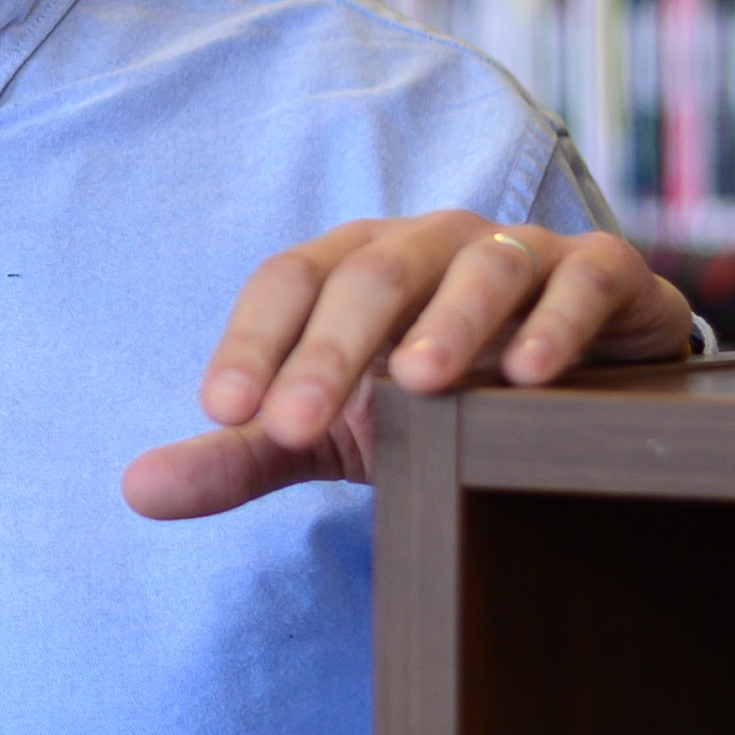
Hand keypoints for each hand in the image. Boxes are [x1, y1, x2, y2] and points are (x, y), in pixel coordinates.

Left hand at [119, 213, 696, 520]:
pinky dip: (556, 321)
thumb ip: (242, 455)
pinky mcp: (599, 275)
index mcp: (349, 264)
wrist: (564, 385)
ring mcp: (517, 251)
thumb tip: (135, 491)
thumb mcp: (331, 430)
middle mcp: (428, 244)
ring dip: (448, 321)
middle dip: (330, 349)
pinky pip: (581, 280)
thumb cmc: (430, 396)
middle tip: (298, 423)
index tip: (222, 410)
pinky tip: (529, 376)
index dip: (251, 341)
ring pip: (478, 266)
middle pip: (369, 276)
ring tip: (421, 383)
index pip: (285, 283)